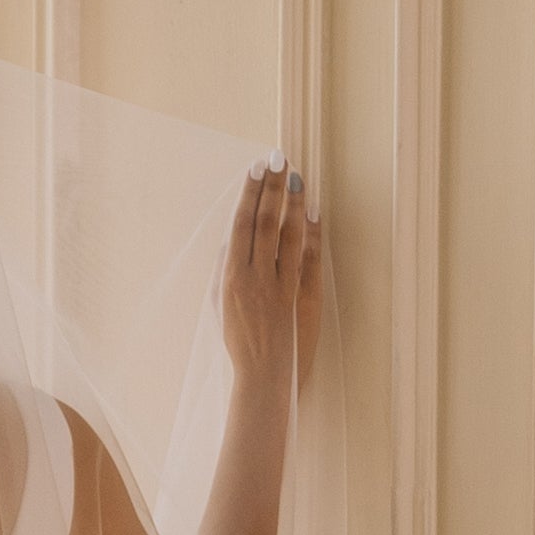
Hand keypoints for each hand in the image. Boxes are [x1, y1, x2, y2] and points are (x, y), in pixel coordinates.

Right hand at [220, 158, 324, 398]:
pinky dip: (311, 232)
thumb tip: (232, 240)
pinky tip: (313, 210)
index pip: (241, 225)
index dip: (249, 194)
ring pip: (286, 234)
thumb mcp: (220, 305)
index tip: (255, 169)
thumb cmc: (238, 343)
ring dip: (292, 202)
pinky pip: (306, 257)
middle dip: (271, 187)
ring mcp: (278, 286)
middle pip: (263, 221)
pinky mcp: (299, 297)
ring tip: (296, 175)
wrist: (261, 376)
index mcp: (230, 276)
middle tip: (278, 158)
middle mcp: (254, 276)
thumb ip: (225, 270)